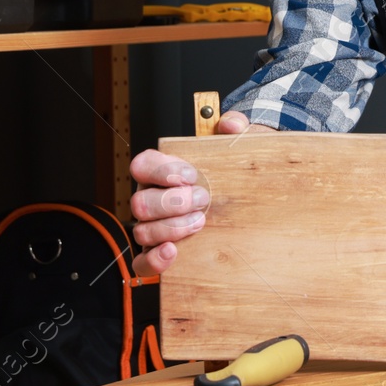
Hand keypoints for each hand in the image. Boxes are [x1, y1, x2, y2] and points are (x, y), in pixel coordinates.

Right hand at [128, 112, 275, 276]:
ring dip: (170, 228)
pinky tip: (173, 252)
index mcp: (161, 171)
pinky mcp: (160, 253)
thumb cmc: (231, 172)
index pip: (143, 165)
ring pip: (142, 230)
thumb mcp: (237, 145)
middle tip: (202, 199)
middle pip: (140, 202)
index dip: (161, 170)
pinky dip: (154, 260)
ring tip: (199, 222)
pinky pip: (142, 262)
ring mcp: (153, 227)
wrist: (246, 198)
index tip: (190, 175)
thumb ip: (235, 127)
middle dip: (172, 202)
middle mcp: (151, 199)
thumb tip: (230, 124)